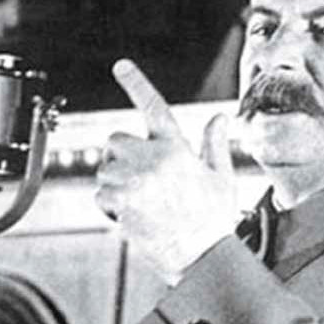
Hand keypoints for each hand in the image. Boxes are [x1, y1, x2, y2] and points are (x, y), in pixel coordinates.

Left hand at [96, 59, 238, 284]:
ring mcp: (134, 180)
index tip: (121, 66)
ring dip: (116, 179)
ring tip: (143, 198)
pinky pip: (101, 193)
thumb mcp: (222, 177)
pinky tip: (134, 213)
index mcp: (177, 149)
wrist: (201, 257)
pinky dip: (111, 203)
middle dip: (123, 154)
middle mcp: (152, 159)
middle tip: (142, 174)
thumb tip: (220, 118)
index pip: (155, 107)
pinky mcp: (120, 202)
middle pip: (116, 140)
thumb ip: (216, 143)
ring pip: (105, 167)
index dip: (137, 83)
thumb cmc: (214, 218)